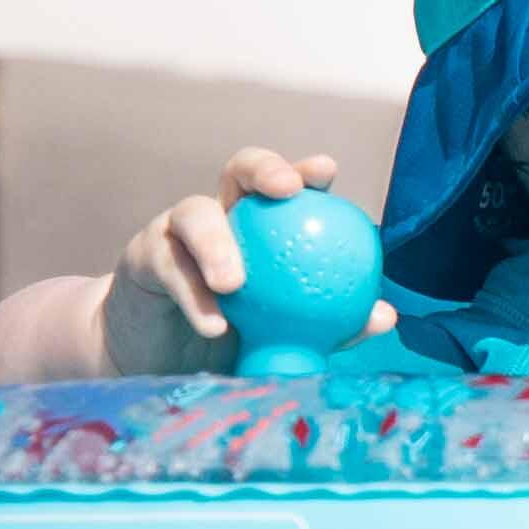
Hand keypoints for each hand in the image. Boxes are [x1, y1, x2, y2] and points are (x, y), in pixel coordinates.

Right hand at [102, 148, 396, 375]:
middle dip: (264, 169)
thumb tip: (384, 315)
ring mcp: (176, 232)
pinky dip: (193, 296)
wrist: (159, 360)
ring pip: (195, 214)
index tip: (326, 172)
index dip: (306, 171)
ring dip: (217, 244)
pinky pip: (168, 269)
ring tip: (235, 283)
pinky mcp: (143, 259)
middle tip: (285, 191)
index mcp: (261, 226)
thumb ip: (330, 321)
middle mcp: (221, 216)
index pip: (287, 186)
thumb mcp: (282, 331)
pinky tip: (215, 325)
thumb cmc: (230, 339)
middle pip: (239, 171)